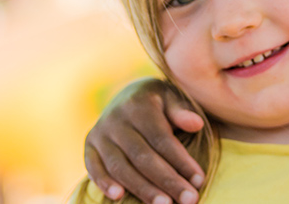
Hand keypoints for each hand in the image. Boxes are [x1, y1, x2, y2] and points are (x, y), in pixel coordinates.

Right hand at [85, 78, 207, 203]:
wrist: (127, 95)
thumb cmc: (159, 103)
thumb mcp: (172, 97)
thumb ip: (182, 111)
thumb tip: (197, 124)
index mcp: (139, 105)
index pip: (161, 139)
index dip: (181, 161)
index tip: (199, 180)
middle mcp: (116, 119)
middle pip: (142, 156)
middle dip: (167, 180)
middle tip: (189, 200)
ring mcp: (100, 133)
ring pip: (120, 166)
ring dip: (142, 189)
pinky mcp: (89, 145)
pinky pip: (93, 167)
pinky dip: (103, 183)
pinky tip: (119, 197)